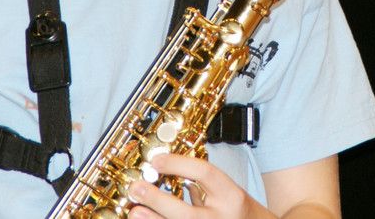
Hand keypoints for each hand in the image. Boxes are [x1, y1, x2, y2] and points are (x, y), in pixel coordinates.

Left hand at [127, 154, 273, 218]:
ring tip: (135, 210)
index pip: (205, 174)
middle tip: (137, 187)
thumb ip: (201, 185)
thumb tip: (165, 172)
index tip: (156, 160)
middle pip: (187, 213)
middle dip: (158, 200)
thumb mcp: (227, 192)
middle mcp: (223, 218)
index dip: (178, 164)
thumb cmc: (240, 211)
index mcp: (232, 196)